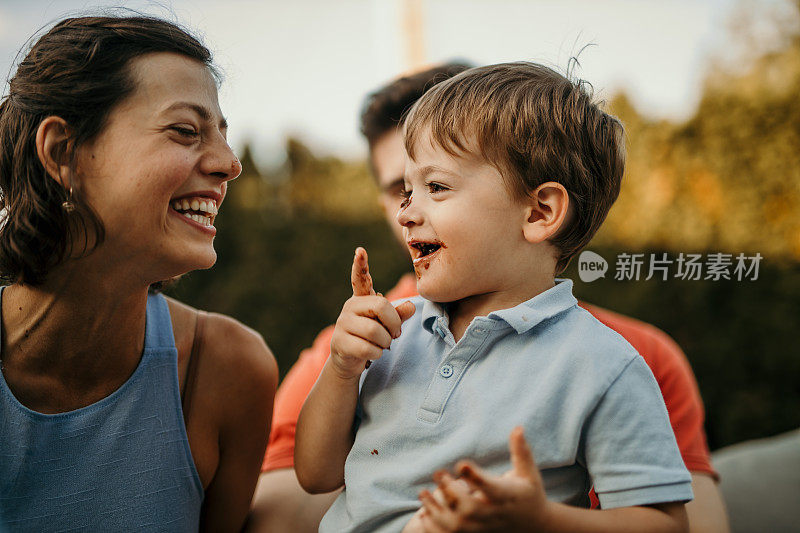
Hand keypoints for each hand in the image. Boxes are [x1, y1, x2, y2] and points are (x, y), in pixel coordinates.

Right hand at [329, 247, 415, 379]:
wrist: (348, 361)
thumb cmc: (370, 338)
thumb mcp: (386, 324)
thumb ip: (399, 314)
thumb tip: (412, 306)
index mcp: (361, 299)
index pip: (360, 278)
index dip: (360, 264)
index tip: (360, 250)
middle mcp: (349, 307)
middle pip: (381, 307)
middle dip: (394, 324)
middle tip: (395, 333)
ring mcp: (342, 324)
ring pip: (375, 331)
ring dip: (385, 342)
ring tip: (381, 345)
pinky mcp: (339, 342)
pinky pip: (367, 348)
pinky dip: (377, 354)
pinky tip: (372, 354)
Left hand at [417, 427, 553, 531]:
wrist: (535, 527)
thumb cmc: (529, 493)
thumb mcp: (528, 472)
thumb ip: (521, 451)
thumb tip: (518, 427)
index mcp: (508, 496)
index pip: (492, 488)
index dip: (476, 477)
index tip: (461, 463)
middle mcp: (495, 514)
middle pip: (471, 508)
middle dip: (451, 492)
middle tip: (438, 473)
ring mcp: (484, 527)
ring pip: (458, 525)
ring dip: (437, 511)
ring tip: (423, 493)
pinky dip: (435, 527)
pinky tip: (424, 512)